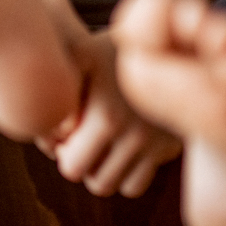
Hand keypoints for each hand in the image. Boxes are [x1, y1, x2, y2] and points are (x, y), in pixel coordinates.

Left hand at [36, 30, 180, 196]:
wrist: (161, 39)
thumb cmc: (108, 49)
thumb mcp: (80, 55)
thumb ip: (59, 95)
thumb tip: (55, 136)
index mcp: (107, 116)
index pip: (72, 167)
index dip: (60, 152)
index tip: (63, 132)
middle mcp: (135, 136)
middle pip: (96, 182)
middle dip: (82, 164)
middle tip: (78, 139)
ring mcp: (156, 144)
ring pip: (120, 187)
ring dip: (104, 170)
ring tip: (98, 140)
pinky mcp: (170, 147)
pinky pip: (139, 182)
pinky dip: (127, 171)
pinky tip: (119, 144)